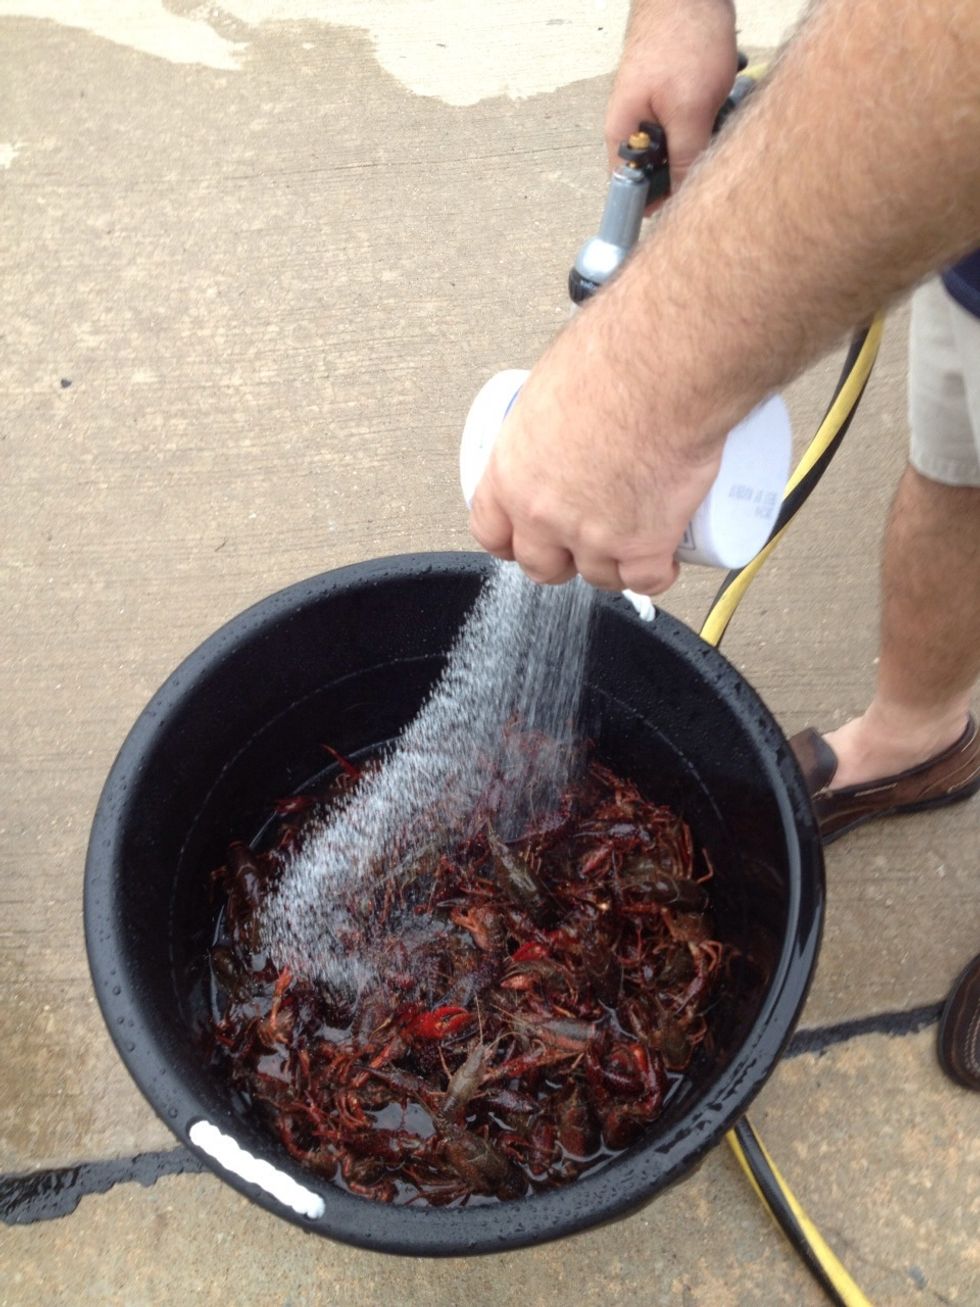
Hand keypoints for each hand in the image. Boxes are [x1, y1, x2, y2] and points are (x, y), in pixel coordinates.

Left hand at [468, 290, 723, 595]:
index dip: (510, 541)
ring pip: (598, 577)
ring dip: (614, 565)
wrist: (665, 369)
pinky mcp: (644, 545)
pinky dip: (659, 572)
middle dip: (561, 559)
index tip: (523, 539)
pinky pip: (647, 580)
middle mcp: (544, 513)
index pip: (490, 531)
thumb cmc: (614, 358)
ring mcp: (594, 536)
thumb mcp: (552, 383)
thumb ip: (549, 415)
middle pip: (541, 565)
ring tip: (632, 540)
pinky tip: (668, 557)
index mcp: (512, 472)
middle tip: (583, 538)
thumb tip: (562, 408)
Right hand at [605, 0, 737, 192]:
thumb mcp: (689, 109)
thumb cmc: (684, 39)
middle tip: (713, 149)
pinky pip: (692, 120)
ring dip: (706, 138)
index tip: (685, 206)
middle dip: (690, 165)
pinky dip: (712, 114)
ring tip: (723, 112)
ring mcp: (653, 108)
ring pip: (681, 145)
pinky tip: (727, 96)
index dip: (657, 203)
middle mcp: (633, 125)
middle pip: (660, 170)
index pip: (632, 190)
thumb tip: (683, 200)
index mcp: (623, 134)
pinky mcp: (673, 93)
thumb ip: (685, 158)